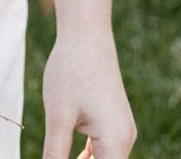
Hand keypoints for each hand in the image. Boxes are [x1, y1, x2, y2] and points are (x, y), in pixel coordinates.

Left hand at [41, 24, 136, 158]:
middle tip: (55, 156)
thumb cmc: (71, 70)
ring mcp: (121, 131)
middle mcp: (126, 140)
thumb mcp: (58, 116)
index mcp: (117, 143)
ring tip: (59, 154)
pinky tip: (69, 156)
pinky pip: (102, 151)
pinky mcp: (113, 123)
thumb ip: (55, 154)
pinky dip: (87, 158)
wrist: (86, 33)